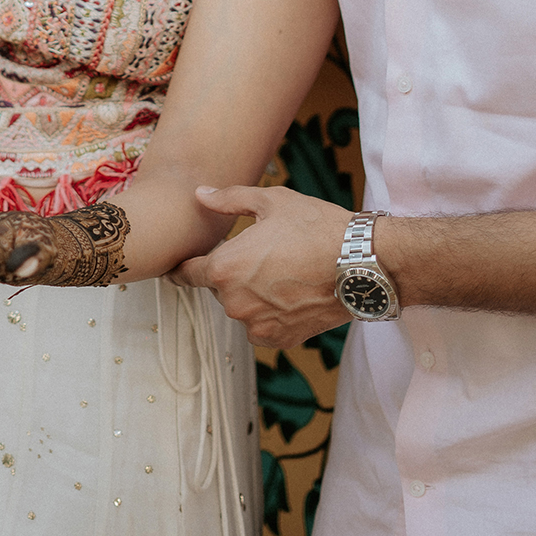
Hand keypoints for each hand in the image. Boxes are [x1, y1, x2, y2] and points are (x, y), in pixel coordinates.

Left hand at [171, 184, 351, 345]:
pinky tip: (290, 291)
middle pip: (218, 288)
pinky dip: (268, 312)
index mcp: (224, 269)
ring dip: (250, 293)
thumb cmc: (316, 228)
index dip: (181, 269)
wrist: (360, 264)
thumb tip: (200, 195)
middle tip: (261, 254)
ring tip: (281, 270)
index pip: (187, 274)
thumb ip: (228, 201)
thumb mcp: (270, 202)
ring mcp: (256, 326)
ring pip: (241, 307)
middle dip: (231, 273)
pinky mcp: (278, 340)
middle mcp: (234, 303)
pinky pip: (260, 325)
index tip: (175, 269)